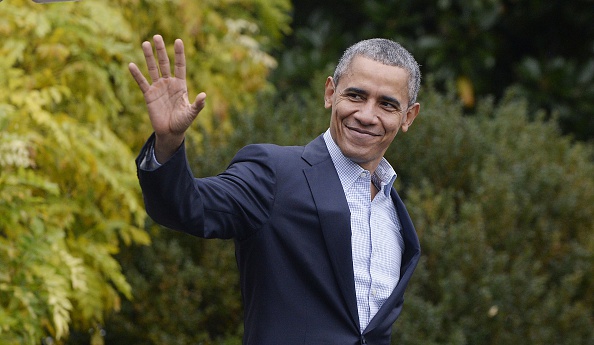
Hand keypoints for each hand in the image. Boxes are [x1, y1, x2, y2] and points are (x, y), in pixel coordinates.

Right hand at [128, 34, 206, 162]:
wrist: (170, 132)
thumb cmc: (183, 122)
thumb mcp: (191, 113)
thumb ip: (197, 105)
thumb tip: (203, 95)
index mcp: (180, 85)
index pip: (180, 65)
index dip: (179, 54)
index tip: (178, 40)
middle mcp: (168, 83)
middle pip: (164, 63)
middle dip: (161, 50)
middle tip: (157, 36)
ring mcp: (158, 88)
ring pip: (152, 69)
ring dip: (148, 57)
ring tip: (145, 43)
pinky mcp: (149, 95)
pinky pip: (142, 83)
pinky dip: (137, 75)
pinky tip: (131, 65)